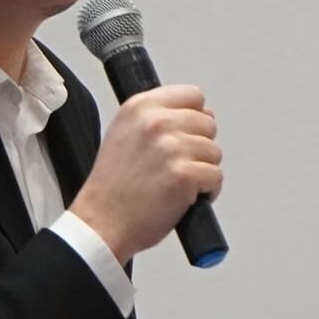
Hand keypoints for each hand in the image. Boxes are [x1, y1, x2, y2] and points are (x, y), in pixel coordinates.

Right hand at [68, 84, 222, 262]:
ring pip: (214, 152)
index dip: (194, 118)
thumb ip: (156, 117)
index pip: (192, 96)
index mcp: (140, 107)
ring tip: (176, 182)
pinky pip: (216, 177)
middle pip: (208, 124)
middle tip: (176, 165)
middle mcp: (156, 122)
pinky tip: (185, 196)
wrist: (101, 222)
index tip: (185, 134)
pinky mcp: (185, 174)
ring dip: (202, 170)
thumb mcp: (123, 133)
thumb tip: (198, 114)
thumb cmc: (112, 187)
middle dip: (199, 147)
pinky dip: (207, 191)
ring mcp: (172, 148)